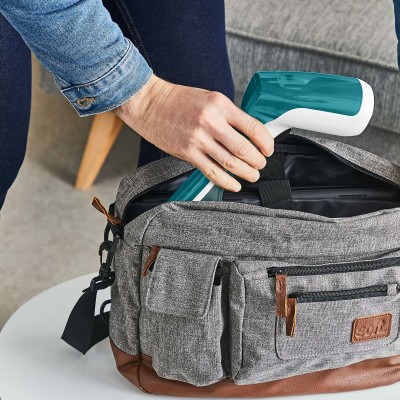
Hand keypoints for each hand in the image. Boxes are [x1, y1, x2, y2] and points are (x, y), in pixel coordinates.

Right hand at [114, 74, 273, 191]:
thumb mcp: (210, 99)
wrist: (149, 103)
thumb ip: (228, 116)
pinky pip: (212, 172)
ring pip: (230, 162)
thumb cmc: (177, 100)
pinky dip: (226, 181)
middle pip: (244, 148)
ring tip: (252, 176)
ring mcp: (198, 139)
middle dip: (257, 161)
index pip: (253, 127)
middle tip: (260, 165)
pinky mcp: (187, 153)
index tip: (268, 149)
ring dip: (245, 173)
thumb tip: (247, 135)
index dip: (266, 142)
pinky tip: (233, 184)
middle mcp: (211, 122)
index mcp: (220, 105)